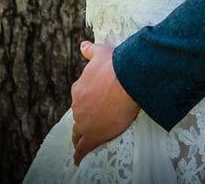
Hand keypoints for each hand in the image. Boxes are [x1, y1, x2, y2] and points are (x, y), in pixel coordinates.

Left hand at [70, 41, 139, 164]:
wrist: (127, 80)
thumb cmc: (115, 65)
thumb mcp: (100, 53)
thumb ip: (90, 50)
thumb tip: (82, 45)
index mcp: (79, 88)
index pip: (80, 98)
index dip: (87, 101)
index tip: (94, 103)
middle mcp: (78, 105)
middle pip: (79, 115)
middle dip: (84, 118)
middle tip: (92, 122)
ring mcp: (84, 121)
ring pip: (79, 131)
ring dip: (80, 135)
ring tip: (82, 142)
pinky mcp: (93, 134)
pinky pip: (83, 148)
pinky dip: (79, 154)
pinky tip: (77, 159)